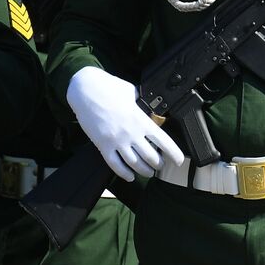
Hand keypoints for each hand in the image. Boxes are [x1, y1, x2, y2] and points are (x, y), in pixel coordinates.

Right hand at [66, 66, 184, 181]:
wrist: (86, 90)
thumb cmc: (109, 88)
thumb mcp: (133, 93)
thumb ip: (141, 104)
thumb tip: (147, 107)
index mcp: (142, 120)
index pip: (164, 142)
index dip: (174, 154)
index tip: (179, 160)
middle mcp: (132, 133)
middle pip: (151, 157)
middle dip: (158, 164)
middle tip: (160, 165)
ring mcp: (117, 141)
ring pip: (135, 164)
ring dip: (144, 171)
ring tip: (148, 172)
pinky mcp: (103, 145)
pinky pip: (115, 165)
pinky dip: (124, 173)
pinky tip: (129, 176)